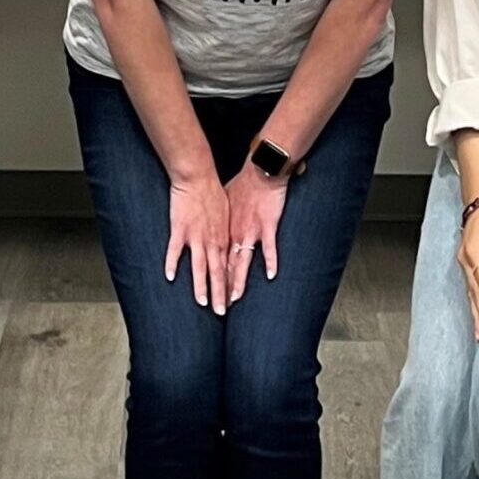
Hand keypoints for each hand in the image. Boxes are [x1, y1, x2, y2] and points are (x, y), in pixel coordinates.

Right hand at [166, 174, 230, 314]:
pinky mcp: (180, 229)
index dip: (229, 286)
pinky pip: (175, 250)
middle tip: (221, 313)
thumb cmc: (213, 194)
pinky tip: (169, 277)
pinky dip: (172, 264)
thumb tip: (230, 247)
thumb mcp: (227, 215)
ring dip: (201, 286)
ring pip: (200, 267)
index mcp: (224, 238)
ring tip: (202, 303)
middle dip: (220, 294)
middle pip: (217, 272)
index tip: (231, 302)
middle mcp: (212, 241)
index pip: (228, 268)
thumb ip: (227, 234)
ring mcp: (196, 236)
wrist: (198, 177)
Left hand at [225, 164, 288, 303]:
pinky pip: (268, 248)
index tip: (207, 295)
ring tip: (235, 299)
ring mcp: (250, 231)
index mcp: (224, 230)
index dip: (211, 279)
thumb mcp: (227, 202)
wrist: (260, 170)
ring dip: (238, 282)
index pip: (215, 260)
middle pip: (225, 266)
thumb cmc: (243, 183)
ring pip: (242, 262)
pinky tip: (271, 276)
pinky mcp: (266, 226)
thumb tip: (218, 223)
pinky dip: (269, 261)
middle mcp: (234, 234)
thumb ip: (223, 217)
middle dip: (220, 289)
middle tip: (216, 308)